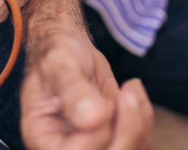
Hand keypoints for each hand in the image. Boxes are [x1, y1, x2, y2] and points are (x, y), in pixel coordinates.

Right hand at [21, 29, 152, 149]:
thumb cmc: (57, 53)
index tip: (104, 102)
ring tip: (129, 89)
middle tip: (126, 95)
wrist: (68, 47)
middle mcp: (65, 146)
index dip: (98, 132)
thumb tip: (93, 119)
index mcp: (43, 136)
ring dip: (138, 122)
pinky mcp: (112, 136)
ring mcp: (92, 143)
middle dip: (127, 131)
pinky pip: (139, 142)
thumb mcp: (59, 63)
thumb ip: (73, 90)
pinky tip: (132, 92)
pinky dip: (144, 118)